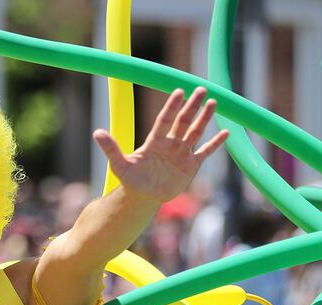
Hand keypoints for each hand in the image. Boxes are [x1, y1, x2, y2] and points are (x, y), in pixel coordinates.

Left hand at [93, 87, 228, 202]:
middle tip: (201, 89)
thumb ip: (111, 148)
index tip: (178, 91)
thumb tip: (96, 132)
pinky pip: (205, 152)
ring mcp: (181, 153)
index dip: (171, 106)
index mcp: (154, 141)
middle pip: (183, 121)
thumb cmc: (131, 180)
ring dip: (204, 119)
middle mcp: (170, 144)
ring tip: (214, 102)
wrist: (143, 197)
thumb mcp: (119, 164)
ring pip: (195, 132)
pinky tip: (226, 132)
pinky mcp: (191, 165)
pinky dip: (215, 143)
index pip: (164, 119)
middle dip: (192, 106)